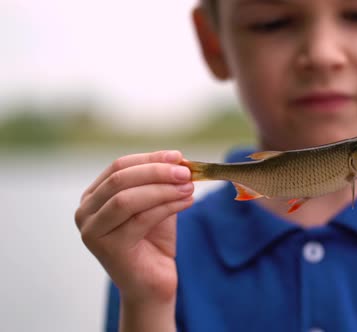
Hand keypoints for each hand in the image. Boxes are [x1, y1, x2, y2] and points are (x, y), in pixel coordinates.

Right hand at [75, 150, 193, 304]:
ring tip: (189, 187)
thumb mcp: (157, 203)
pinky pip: (140, 219)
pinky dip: (167, 206)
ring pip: (128, 199)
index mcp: (93, 197)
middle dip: (157, 172)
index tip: (178, 156)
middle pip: (121, 179)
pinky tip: (187, 201)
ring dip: (163, 189)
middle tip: (186, 172)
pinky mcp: (108, 248)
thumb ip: (161, 182)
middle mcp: (85, 212)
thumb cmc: (154, 241)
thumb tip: (178, 159)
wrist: (153, 282)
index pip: (119, 166)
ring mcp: (92, 231)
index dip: (150, 158)